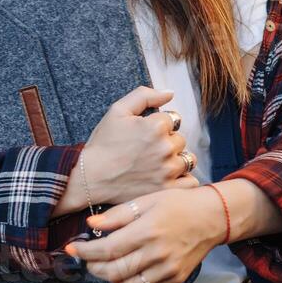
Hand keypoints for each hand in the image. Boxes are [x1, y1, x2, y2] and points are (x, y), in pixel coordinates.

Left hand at [64, 185, 225, 282]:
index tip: (72, 249)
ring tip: (104, 266)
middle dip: (93, 267)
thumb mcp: (146, 201)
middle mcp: (157, 254)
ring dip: (109, 279)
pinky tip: (124, 272)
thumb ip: (117, 216)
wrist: (212, 218)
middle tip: (86, 259)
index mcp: (147, 231)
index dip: (85, 252)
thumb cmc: (178, 204)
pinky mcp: (175, 279)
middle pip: (113, 271)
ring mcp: (167, 269)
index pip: (107, 250)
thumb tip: (91, 226)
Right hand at [79, 86, 198, 204]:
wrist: (91, 177)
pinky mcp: (167, 189)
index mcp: (156, 126)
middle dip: (167, 142)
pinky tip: (168, 177)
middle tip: (147, 150)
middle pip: (181, 139)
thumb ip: (145, 95)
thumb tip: (170, 93)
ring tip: (157, 164)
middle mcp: (165, 148)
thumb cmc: (103, 144)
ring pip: (188, 159)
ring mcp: (168, 170)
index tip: (144, 134)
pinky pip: (190, 182)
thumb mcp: (117, 111)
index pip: (173, 120)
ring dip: (176, 160)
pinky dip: (183, 179)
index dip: (159, 125)